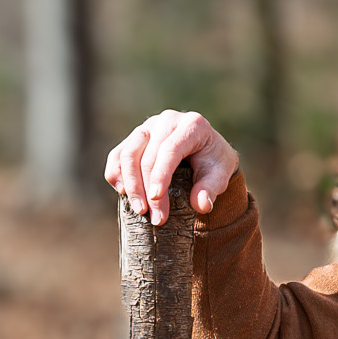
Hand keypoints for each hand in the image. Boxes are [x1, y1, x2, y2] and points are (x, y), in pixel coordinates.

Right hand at [105, 110, 241, 225]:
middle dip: (147, 189)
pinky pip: (117, 154)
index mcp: (192, 125)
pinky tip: (123, 193)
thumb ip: (212, 188)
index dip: (161, 175)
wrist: (207, 150)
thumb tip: (201, 205)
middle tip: (155, 217)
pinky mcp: (134, 137)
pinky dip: (116, 174)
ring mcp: (148, 127)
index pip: (170, 150)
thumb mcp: (221, 174)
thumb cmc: (214, 162)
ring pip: (127, 154)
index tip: (157, 198)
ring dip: (130, 185)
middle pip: (146, 155)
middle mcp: (167, 121)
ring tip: (140, 210)